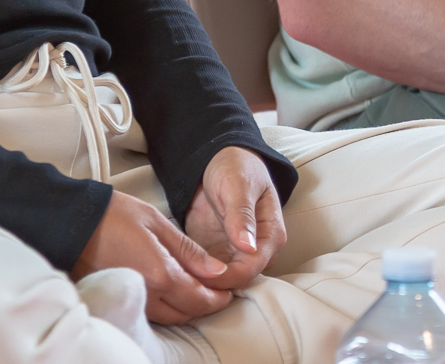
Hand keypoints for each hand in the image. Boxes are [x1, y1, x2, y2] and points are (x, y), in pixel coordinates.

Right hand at [75, 189, 234, 324]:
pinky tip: (173, 294)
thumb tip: (216, 270)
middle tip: (219, 292)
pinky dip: (169, 308)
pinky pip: (153, 313)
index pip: (200, 298)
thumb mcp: (157, 222)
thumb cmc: (113, 216)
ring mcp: (133, 299)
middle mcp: (148, 294)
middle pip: (187, 312)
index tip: (229, 289)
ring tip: (199, 292)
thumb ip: (188, 250)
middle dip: (207, 305)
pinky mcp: (120, 299)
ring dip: (189, 308)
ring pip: (171, 317)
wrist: (71, 224)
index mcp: (161, 274)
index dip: (219, 297)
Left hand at [183, 146, 286, 289]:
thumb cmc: (235, 167)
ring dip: (201, 281)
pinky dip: (193, 273)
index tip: (200, 276)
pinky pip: (207, 272)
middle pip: (238, 281)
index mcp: (271, 235)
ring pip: (222, 282)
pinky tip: (175, 269)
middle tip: (180, 279)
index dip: (227, 277)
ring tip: (174, 276)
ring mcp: (237, 254)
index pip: (251, 268)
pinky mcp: (218, 253)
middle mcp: (258, 251)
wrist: (219, 159)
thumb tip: (249, 247)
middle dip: (212, 284)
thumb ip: (242, 215)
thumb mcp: (238, 185)